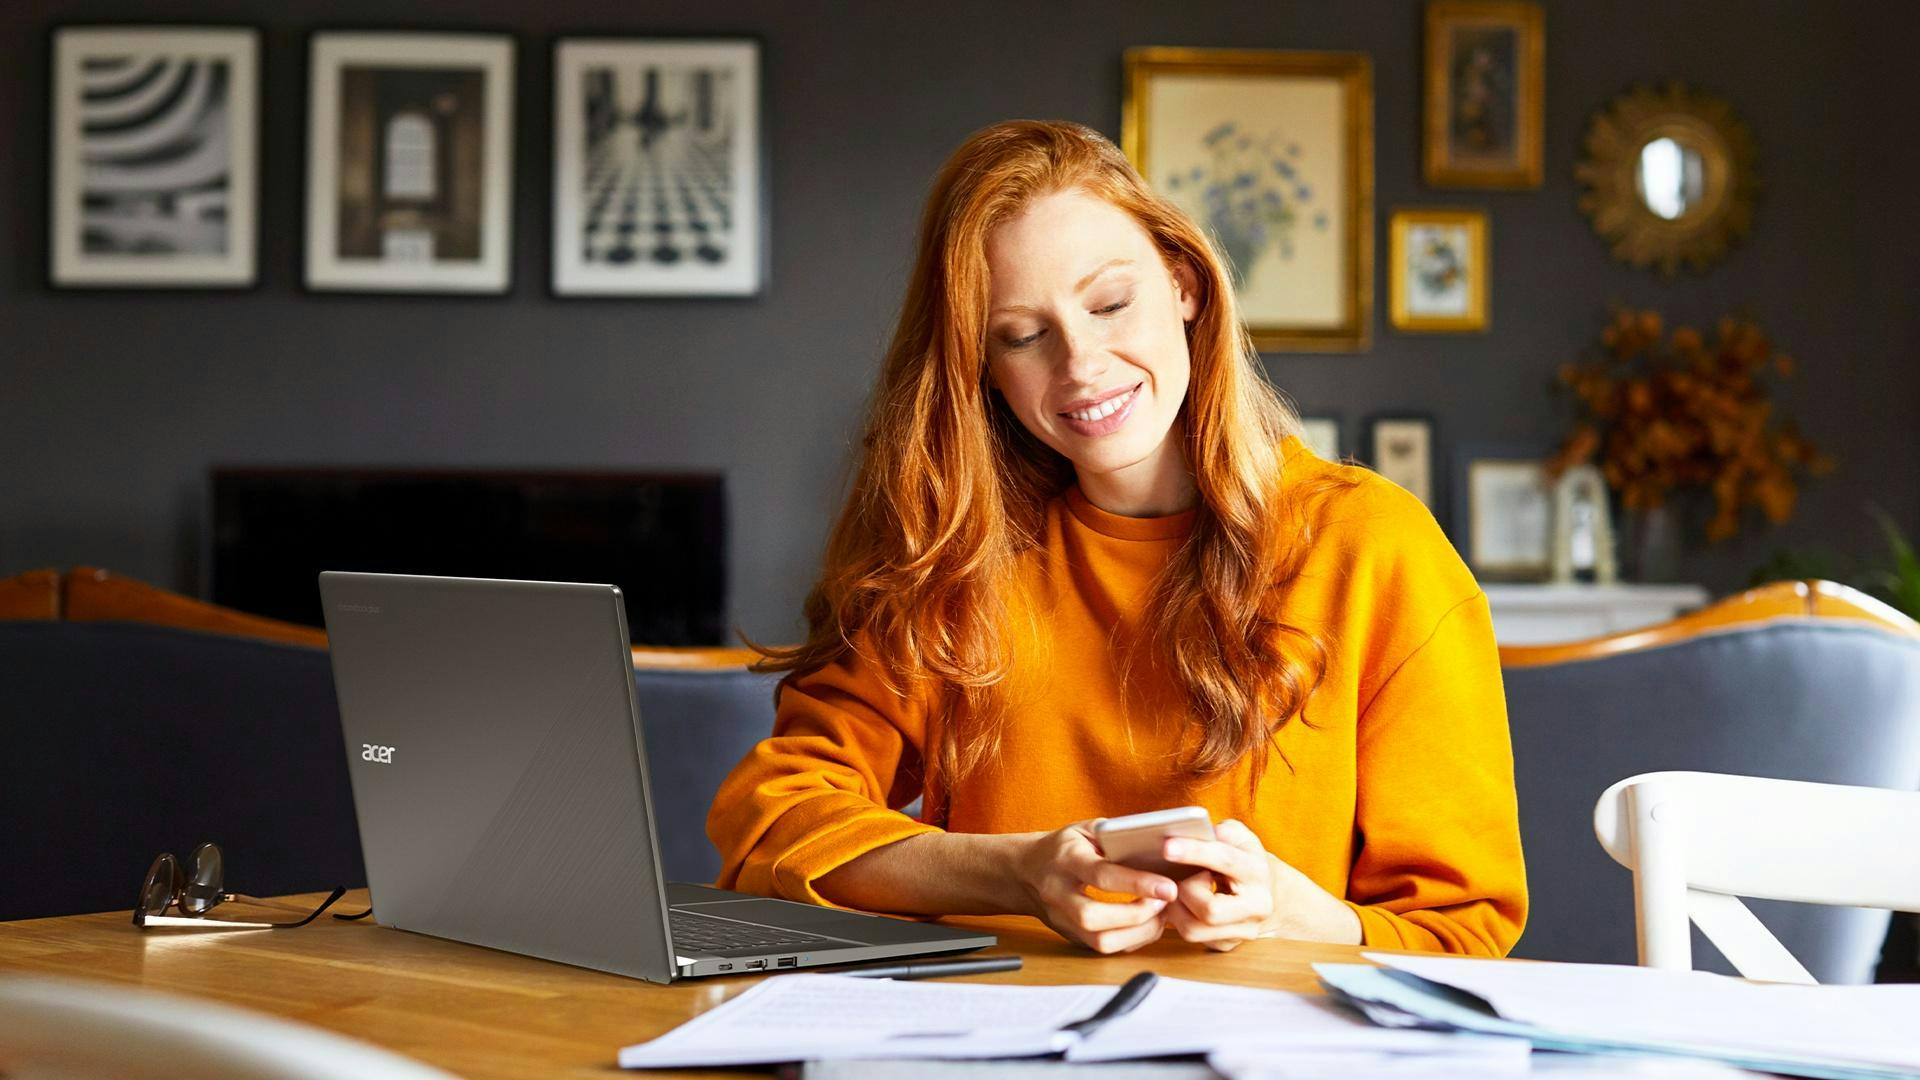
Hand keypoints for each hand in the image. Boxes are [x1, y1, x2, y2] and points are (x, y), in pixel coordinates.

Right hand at [1013, 820, 1178, 953]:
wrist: (1025, 871)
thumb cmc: (1063, 847)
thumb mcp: (1085, 829)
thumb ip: (1115, 834)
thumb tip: (1157, 845)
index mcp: (1065, 860)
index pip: (1101, 876)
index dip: (1138, 883)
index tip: (1169, 887)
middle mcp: (1058, 893)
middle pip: (1095, 917)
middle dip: (1137, 914)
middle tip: (1164, 903)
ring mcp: (1061, 920)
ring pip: (1099, 941)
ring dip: (1137, 933)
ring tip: (1160, 914)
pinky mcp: (1070, 937)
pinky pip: (1103, 947)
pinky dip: (1131, 939)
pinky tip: (1146, 923)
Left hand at [1160, 819, 1361, 950]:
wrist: (1266, 892)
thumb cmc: (1243, 859)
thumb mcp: (1240, 837)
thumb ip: (1222, 831)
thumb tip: (1196, 832)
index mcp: (1258, 873)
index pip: (1225, 860)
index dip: (1194, 852)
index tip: (1167, 847)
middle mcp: (1257, 907)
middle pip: (1210, 910)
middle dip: (1186, 891)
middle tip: (1179, 877)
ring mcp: (1243, 931)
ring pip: (1194, 929)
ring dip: (1176, 907)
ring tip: (1178, 889)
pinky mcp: (1227, 945)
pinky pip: (1191, 937)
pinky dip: (1177, 918)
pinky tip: (1180, 902)